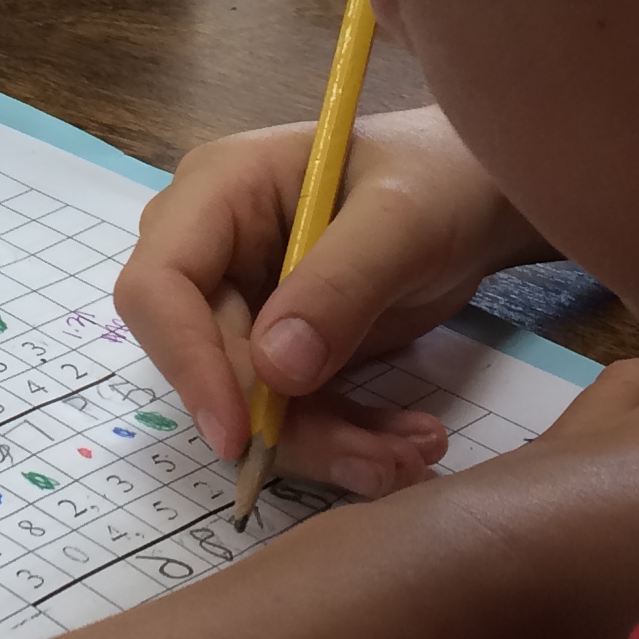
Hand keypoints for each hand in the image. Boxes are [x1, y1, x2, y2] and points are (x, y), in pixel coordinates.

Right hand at [115, 106, 548, 497]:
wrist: (480, 196)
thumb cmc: (438, 178)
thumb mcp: (403, 220)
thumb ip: (340, 285)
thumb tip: (274, 371)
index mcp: (217, 190)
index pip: (158, 284)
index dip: (187, 361)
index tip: (241, 434)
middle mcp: (214, 249)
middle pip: (207, 360)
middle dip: (285, 423)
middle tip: (375, 459)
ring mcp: (245, 301)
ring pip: (248, 401)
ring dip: (326, 443)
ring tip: (410, 454)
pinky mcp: (278, 347)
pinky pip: (288, 411)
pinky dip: (343, 438)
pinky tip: (406, 441)